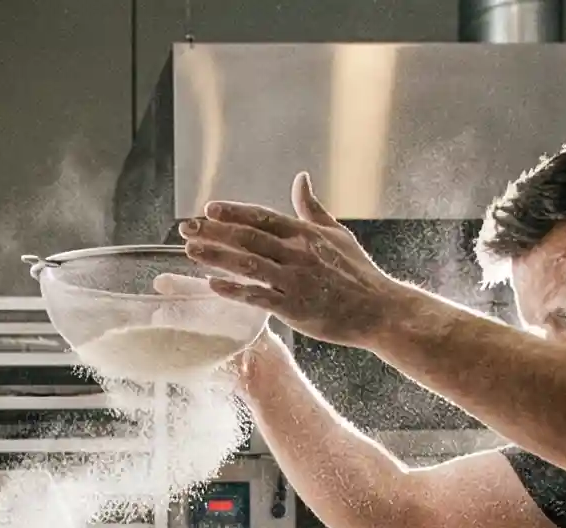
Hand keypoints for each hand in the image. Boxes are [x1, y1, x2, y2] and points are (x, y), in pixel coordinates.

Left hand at [181, 173, 409, 348]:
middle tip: (186, 229)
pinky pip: (258, 296)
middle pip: (248, 238)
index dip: (234, 213)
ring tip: (190, 251)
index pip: (262, 218)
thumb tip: (300, 178)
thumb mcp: (337, 234)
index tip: (209, 210)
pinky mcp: (293, 307)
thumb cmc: (358, 273)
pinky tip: (212, 285)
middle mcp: (297, 253)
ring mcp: (294, 280)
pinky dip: (234, 290)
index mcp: (305, 234)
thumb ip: (312, 208)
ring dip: (216, 257)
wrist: (378, 310)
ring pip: (247, 265)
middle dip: (214, 232)